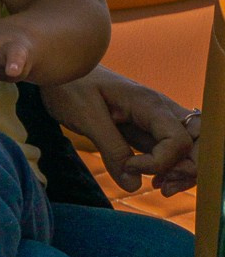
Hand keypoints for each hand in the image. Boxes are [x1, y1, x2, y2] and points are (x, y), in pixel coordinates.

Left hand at [41, 68, 198, 195]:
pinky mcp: (147, 128)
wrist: (60, 69)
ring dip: (182, 171)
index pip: (178, 139)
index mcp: (147, 103)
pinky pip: (172, 150)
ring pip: (189, 148)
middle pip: (197, 142)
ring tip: (159, 187)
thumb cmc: (70, 86)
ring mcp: (156, 119)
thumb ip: (111, 149)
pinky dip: (170, 168)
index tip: (130, 166)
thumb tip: (133, 185)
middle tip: (159, 186)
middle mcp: (159, 109)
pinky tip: (154, 180)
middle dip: (187, 170)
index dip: (161, 162)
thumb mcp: (86, 117)